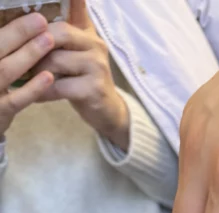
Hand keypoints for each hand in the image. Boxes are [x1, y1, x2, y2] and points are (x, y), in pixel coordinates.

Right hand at [0, 13, 54, 136]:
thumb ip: (7, 47)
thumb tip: (30, 23)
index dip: (10, 26)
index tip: (31, 13)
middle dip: (18, 32)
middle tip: (40, 20)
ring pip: (6, 70)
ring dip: (28, 54)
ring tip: (48, 40)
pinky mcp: (0, 111)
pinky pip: (17, 100)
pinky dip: (32, 87)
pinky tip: (49, 77)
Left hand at [36, 0, 128, 150]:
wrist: (108, 111)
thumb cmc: (86, 79)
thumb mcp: (78, 52)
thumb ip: (66, 32)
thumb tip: (40, 17)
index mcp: (89, 32)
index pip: (75, 7)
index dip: (68, 3)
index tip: (45, 13)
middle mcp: (96, 45)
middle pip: (57, 34)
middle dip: (36, 47)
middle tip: (24, 59)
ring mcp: (97, 66)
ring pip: (55, 60)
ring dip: (37, 71)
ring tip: (31, 79)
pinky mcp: (94, 89)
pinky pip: (59, 86)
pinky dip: (44, 92)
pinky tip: (37, 96)